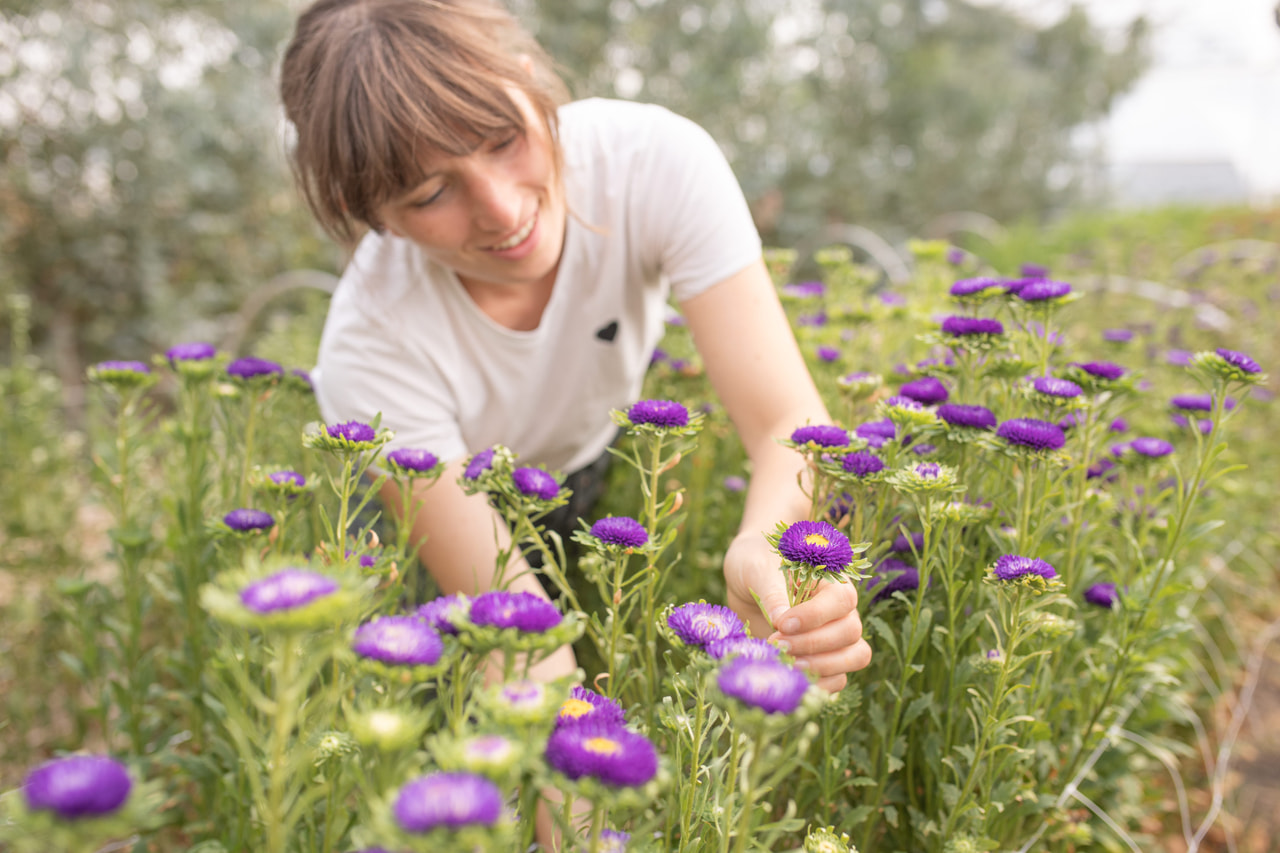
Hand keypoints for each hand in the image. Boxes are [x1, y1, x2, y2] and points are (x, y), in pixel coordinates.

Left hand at [725, 531, 871, 691]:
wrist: (744, 578)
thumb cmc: (755, 563)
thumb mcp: (757, 569)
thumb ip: (772, 593)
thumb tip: (782, 623)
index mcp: (831, 579)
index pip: (841, 600)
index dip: (816, 616)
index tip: (782, 624)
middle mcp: (840, 609)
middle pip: (850, 632)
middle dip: (813, 643)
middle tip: (777, 644)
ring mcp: (835, 635)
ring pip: (854, 657)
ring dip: (822, 667)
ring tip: (786, 664)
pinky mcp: (821, 658)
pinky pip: (838, 678)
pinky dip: (821, 685)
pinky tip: (792, 680)